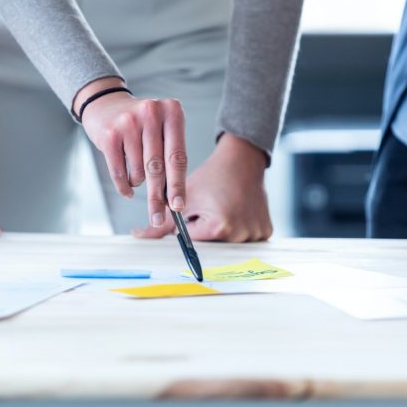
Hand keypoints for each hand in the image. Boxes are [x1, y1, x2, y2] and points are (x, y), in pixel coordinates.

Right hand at [75, 77, 186, 228]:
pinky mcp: (110, 135)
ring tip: (137, 176)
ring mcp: (129, 123)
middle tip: (158, 217)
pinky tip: (127, 189)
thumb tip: (173, 198)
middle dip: (158, 198)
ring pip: (138, 172)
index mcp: (172, 112)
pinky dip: (124, 186)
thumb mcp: (161, 131)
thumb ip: (170, 158)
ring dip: (139, 183)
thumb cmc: (141, 124)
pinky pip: (119, 172)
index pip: (177, 157)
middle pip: (157, 168)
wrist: (106, 104)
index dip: (178, 185)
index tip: (178, 207)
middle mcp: (152, 113)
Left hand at [133, 133, 271, 241]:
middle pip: (211, 246)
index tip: (195, 213)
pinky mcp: (266, 231)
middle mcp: (241, 235)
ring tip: (224, 207)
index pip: (192, 242)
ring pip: (228, 243)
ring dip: (221, 229)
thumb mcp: (185, 196)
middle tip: (210, 208)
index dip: (189, 226)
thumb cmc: (212, 176)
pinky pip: (245, 238)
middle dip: (204, 231)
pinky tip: (236, 210)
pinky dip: (238, 228)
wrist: (242, 160)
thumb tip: (139, 235)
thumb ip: (161, 222)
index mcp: (219, 227)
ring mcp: (256, 234)